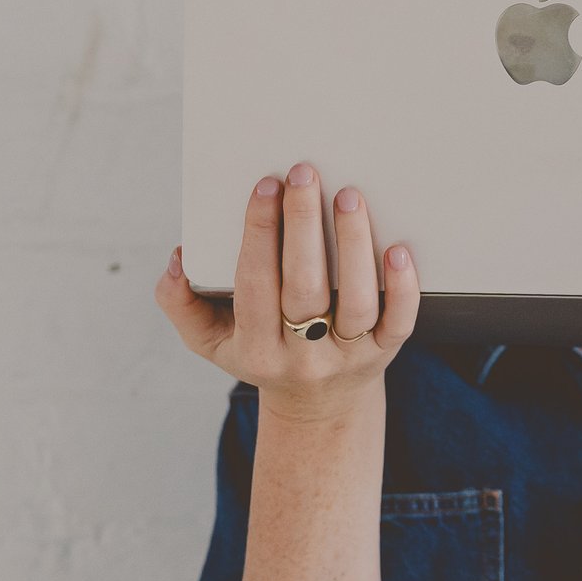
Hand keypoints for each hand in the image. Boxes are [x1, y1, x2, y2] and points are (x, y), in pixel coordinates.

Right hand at [156, 161, 420, 421]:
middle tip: (304, 174)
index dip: (258, 233)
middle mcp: (303, 356)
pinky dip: (402, 287)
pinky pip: (399, 323)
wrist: (318, 406)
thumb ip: (181, 302)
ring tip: (348, 196)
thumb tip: (179, 259)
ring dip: (353, 244)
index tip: (265, 185)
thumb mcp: (210, 339)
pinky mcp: (385, 353)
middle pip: (304, 287)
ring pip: (356, 301)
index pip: (254, 284)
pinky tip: (399, 249)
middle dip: (302, 225)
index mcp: (255, 348)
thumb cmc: (262, 354)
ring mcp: (347, 356)